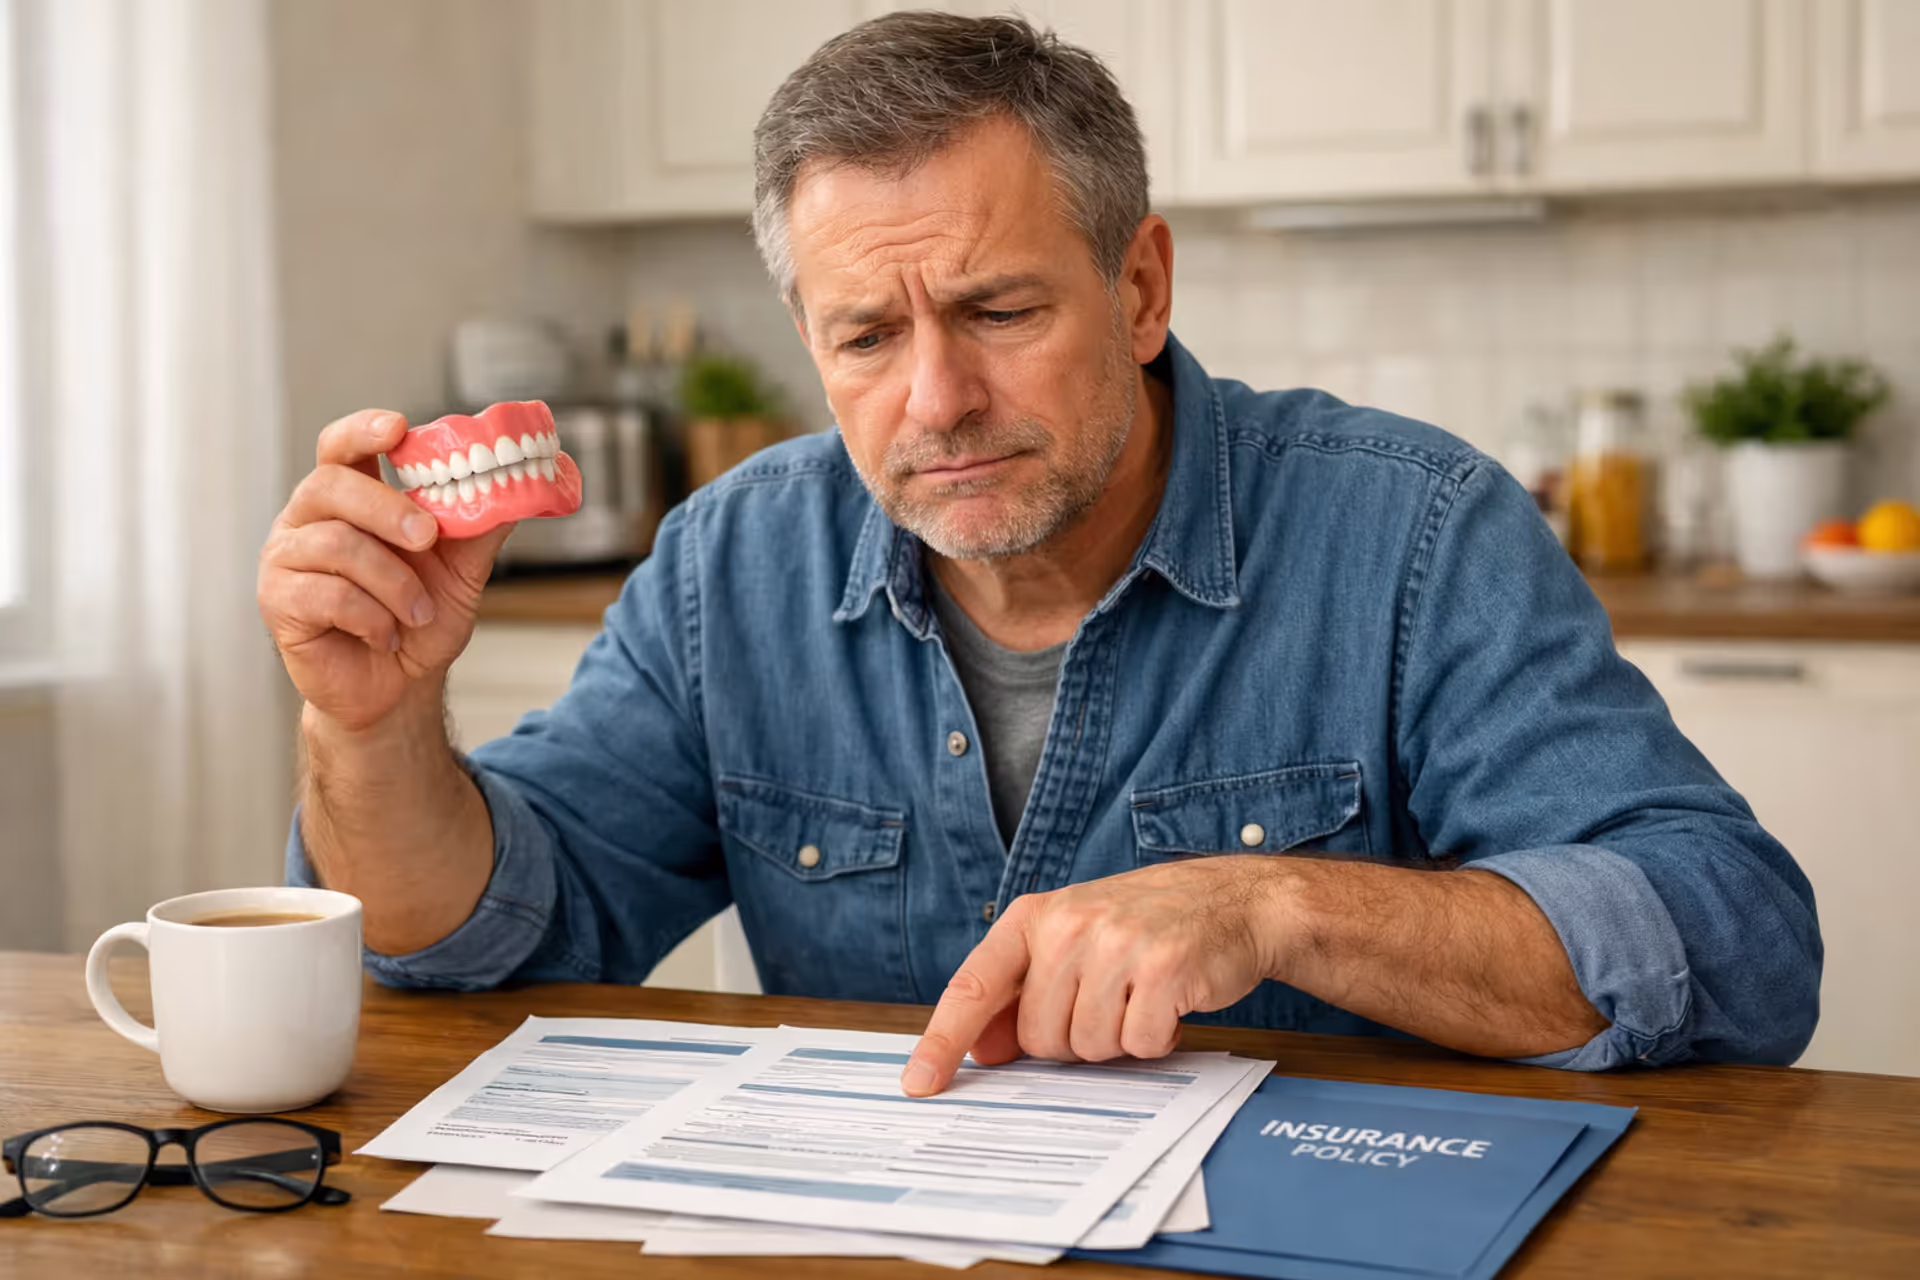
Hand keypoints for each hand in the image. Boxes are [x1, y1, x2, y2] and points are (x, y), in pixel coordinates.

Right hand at [258, 409, 515, 731]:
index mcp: (348, 498)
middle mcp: (307, 518)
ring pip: (337, 544)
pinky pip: (329, 594)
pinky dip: (373, 617)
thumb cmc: (420, 620)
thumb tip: (519, 483)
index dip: (363, 430)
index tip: (397, 428)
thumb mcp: (463, 569)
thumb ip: (481, 525)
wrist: (398, 687)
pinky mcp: (277, 601)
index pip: (340, 446)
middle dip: (388, 509)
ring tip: (418, 612)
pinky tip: (386, 635)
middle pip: (332, 485)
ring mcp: (285, 558)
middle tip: (429, 538)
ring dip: (394, 583)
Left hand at [900, 857, 1289, 1095]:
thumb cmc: (1147, 924)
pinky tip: (1168, 1004)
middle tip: (1108, 1003)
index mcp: (1036, 916)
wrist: (1233, 900)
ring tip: (1139, 998)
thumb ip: (1025, 989)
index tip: (919, 1083)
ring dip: (1117, 1039)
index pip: (974, 985)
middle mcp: (1070, 925)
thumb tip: (984, 1049)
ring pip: (1086, 1047)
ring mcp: (1118, 944)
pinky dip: (1155, 1039)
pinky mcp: (1164, 968)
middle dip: (1072, 1039)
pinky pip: (1137, 1045)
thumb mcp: (1075, 939)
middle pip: (1038, 1037)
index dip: (943, 1039)